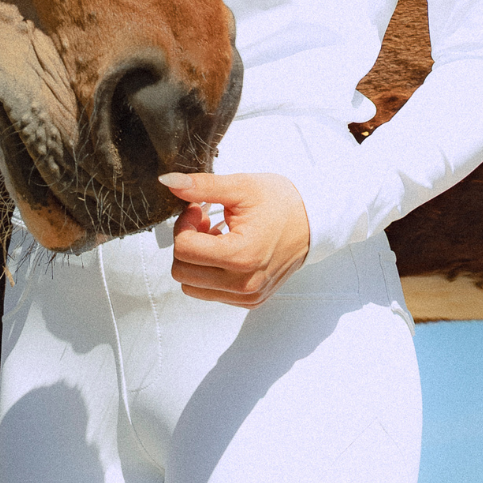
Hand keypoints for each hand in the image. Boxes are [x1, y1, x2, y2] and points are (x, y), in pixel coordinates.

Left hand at [159, 171, 310, 306]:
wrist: (314, 221)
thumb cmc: (282, 203)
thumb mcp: (240, 187)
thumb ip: (201, 186)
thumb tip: (168, 181)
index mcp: (241, 256)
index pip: (183, 249)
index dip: (183, 224)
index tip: (198, 208)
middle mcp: (243, 284)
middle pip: (182, 272)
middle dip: (187, 243)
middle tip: (204, 221)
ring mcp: (247, 296)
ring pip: (192, 286)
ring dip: (196, 260)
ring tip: (216, 235)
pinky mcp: (250, 301)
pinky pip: (210, 292)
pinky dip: (210, 271)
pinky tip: (227, 249)